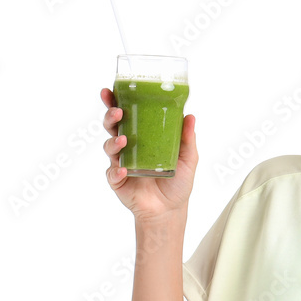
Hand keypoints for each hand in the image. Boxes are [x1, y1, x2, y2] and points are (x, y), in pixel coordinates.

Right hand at [100, 87, 198, 220]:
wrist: (171, 210)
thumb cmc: (178, 182)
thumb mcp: (188, 159)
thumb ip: (187, 139)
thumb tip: (190, 116)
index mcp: (142, 136)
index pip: (127, 115)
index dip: (116, 101)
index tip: (111, 90)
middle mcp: (128, 147)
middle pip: (112, 126)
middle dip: (110, 116)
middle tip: (117, 112)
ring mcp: (121, 163)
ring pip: (109, 147)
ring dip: (113, 141)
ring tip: (123, 140)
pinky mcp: (118, 181)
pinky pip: (112, 174)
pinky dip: (116, 171)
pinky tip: (124, 170)